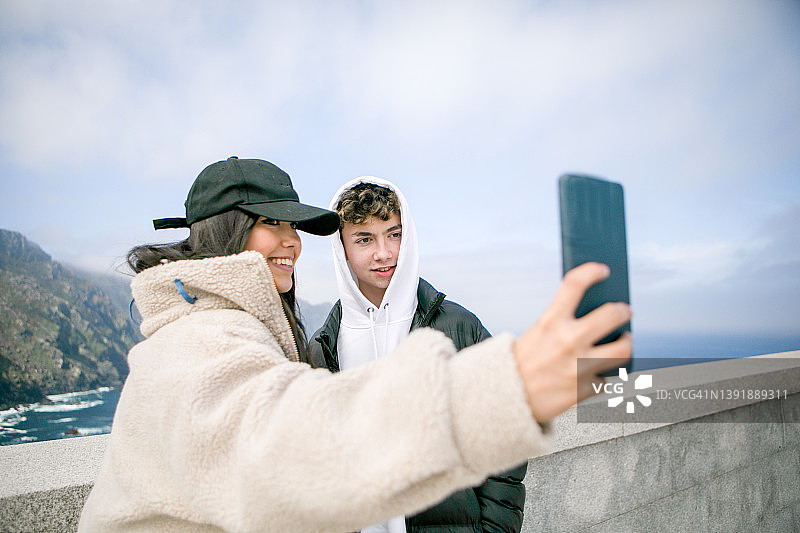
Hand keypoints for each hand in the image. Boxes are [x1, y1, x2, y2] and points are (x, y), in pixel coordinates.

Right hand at [513, 262, 631, 423]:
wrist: (504, 399)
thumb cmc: (520, 364)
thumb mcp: (535, 334)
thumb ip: (561, 323)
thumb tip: (594, 315)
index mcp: (550, 322)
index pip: (575, 284)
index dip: (592, 272)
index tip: (602, 270)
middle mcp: (568, 341)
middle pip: (612, 315)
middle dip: (623, 311)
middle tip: (624, 311)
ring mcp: (579, 366)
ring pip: (623, 350)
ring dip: (627, 343)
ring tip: (625, 341)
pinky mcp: (584, 389)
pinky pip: (607, 378)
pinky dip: (604, 375)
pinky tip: (600, 372)